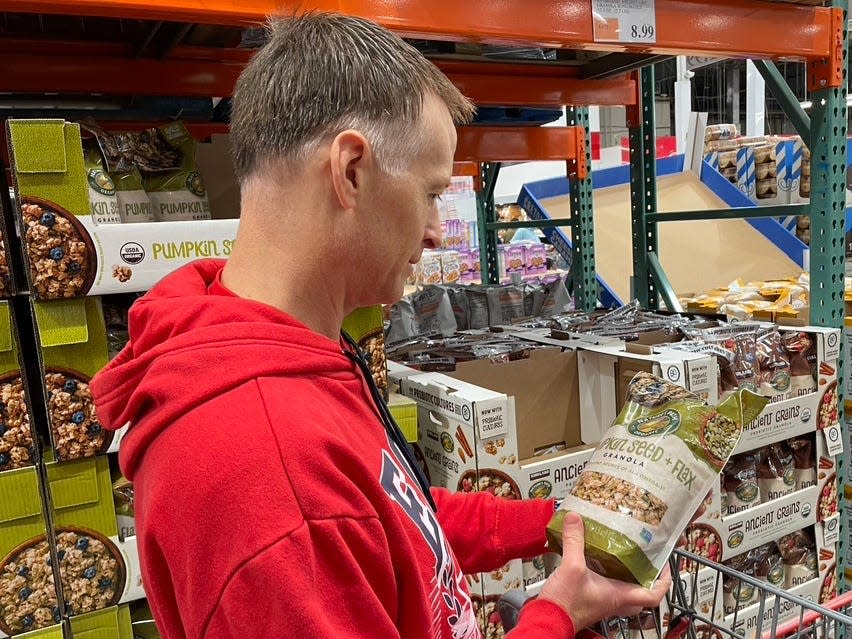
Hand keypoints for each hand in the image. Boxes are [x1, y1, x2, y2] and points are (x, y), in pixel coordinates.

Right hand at [539, 512, 671, 629]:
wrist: (547, 619)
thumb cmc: (565, 604)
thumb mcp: (572, 567)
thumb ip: (575, 541)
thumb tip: (575, 519)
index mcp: (619, 595)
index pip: (654, 594)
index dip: (663, 580)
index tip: (665, 564)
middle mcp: (614, 602)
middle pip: (642, 595)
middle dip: (648, 580)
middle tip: (647, 562)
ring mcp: (603, 603)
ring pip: (626, 594)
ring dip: (629, 579)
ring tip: (625, 558)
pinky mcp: (590, 600)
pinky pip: (608, 590)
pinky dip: (609, 577)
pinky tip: (598, 563)